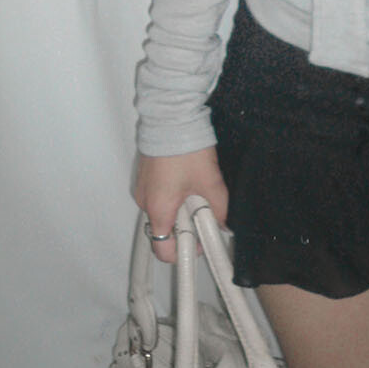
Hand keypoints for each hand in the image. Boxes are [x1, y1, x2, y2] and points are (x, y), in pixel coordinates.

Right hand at [134, 148, 228, 267]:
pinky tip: (186, 179)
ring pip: (163, 211)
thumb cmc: (185, 147)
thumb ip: (220, 210)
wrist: (171, 116)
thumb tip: (224, 224)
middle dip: (186, 226)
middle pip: (166, 230)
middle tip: (204, 209)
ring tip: (195, 189)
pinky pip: (159, 195)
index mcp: (159, 210)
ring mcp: (143, 188)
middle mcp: (145, 202)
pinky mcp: (146, 176)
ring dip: (180, 209)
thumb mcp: (211, 183)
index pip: (164, 251)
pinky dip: (173, 194)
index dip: (185, 251)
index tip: (200, 242)